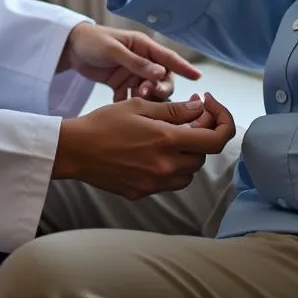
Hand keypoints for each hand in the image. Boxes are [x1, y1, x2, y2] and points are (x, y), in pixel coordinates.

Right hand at [53, 93, 235, 199]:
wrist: (76, 150)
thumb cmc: (105, 122)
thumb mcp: (141, 107)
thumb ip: (175, 110)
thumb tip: (200, 108)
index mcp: (168, 141)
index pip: (216, 140)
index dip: (222, 121)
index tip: (209, 105)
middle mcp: (166, 167)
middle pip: (202, 156)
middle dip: (200, 135)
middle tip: (187, 117)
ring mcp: (154, 183)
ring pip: (188, 173)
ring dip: (187, 154)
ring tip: (169, 135)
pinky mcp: (142, 192)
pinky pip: (168, 182)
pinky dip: (169, 167)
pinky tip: (152, 151)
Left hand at [59, 23, 201, 100]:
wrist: (70, 48)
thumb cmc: (92, 41)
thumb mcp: (113, 50)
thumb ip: (135, 62)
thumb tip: (159, 72)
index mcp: (143, 46)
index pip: (168, 57)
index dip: (184, 67)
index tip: (198, 78)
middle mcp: (141, 60)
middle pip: (161, 78)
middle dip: (160, 87)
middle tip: (151, 92)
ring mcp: (132, 73)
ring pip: (148, 90)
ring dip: (146, 97)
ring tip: (137, 98)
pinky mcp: (121, 84)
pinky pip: (131, 98)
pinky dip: (130, 104)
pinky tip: (124, 108)